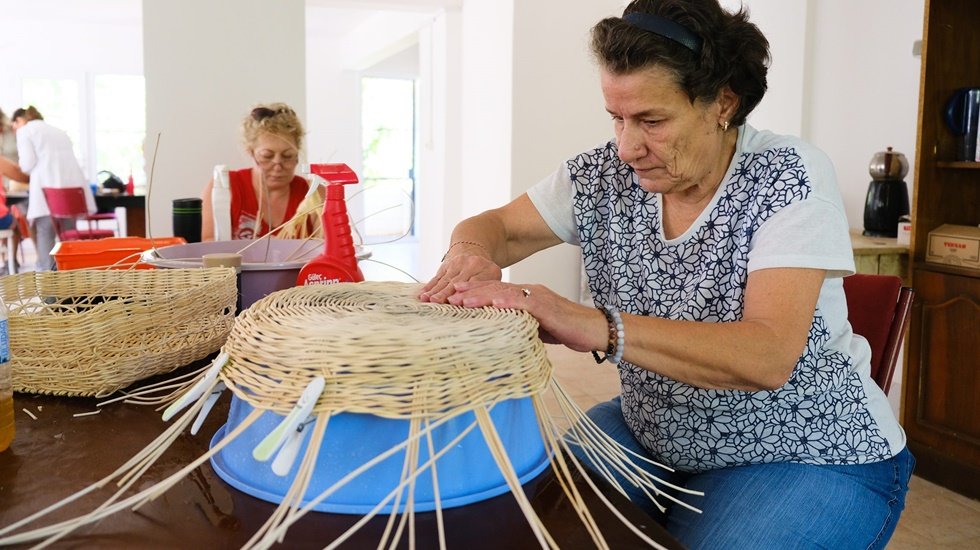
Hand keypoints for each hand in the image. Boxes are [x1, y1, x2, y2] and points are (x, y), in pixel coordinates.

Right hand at [418, 250, 501, 302]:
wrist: (474, 252)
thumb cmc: (485, 273)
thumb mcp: (493, 278)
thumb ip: (488, 290)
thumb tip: (479, 306)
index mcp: (488, 270)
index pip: (476, 282)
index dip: (466, 292)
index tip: (456, 301)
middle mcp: (473, 264)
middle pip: (457, 282)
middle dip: (446, 293)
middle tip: (437, 301)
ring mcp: (458, 264)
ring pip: (445, 280)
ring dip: (434, 291)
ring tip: (426, 299)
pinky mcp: (446, 265)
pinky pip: (437, 277)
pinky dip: (429, 286)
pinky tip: (422, 293)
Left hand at [446, 281, 606, 352]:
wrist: (595, 330)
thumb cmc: (569, 330)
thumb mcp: (539, 328)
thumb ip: (522, 325)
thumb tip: (503, 334)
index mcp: (527, 296)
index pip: (497, 292)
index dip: (476, 292)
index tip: (456, 295)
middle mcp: (530, 292)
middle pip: (496, 289)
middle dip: (472, 291)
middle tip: (450, 294)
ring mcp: (538, 298)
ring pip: (505, 293)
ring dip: (482, 296)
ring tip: (463, 299)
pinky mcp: (547, 307)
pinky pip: (525, 303)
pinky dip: (508, 303)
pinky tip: (493, 304)